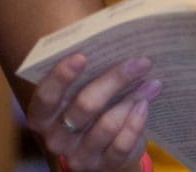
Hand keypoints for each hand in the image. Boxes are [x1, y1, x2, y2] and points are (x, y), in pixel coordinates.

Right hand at [26, 53, 161, 170]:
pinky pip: (122, 143)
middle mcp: (56, 138)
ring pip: (107, 124)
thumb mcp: (85, 92)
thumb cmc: (95, 109)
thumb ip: (90, 72)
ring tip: (152, 82)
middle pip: (84, 106)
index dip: (61, 76)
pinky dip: (136, 122)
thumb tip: (114, 36)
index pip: (45, 97)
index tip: (83, 56)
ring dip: (133, 99)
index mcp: (43, 116)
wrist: (109, 150)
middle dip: (115, 79)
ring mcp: (80, 155)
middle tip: (141, 61)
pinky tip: (146, 104)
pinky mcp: (104, 165)